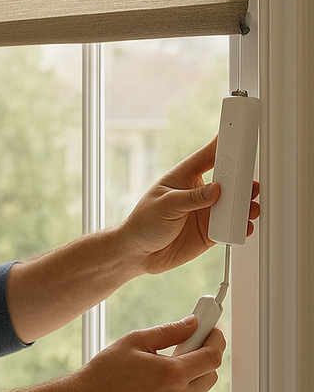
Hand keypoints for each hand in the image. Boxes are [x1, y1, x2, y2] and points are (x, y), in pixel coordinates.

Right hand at [61, 317, 225, 391]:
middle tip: (187, 345)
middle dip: (203, 358)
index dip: (215, 341)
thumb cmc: (105, 374)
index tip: (212, 332)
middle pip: (210, 376)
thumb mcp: (134, 341)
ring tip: (165, 366)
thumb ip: (168, 332)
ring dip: (191, 377)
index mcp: (171, 375)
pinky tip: (156, 385)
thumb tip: (190, 324)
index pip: (211, 357)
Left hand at [122, 137, 258, 274]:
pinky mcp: (211, 230)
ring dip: (245, 204)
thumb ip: (191, 198)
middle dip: (242, 179)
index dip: (224, 145)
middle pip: (228, 179)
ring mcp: (206, 211)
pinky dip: (241, 226)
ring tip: (250, 207)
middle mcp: (198, 192)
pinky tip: (244, 226)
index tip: (241, 138)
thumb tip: (216, 190)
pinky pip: (232, 226)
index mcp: (184, 177)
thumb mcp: (166, 205)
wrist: (139, 253)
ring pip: (234, 203)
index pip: (208, 156)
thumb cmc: (144, 222)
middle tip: (251, 182)